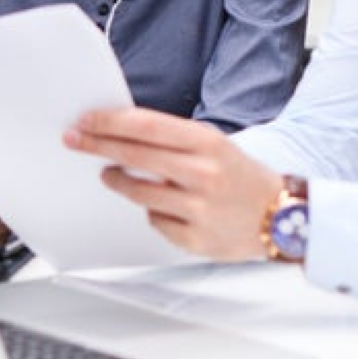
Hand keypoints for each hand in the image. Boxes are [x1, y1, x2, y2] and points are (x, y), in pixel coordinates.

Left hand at [63, 108, 282, 260]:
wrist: (283, 216)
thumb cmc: (242, 177)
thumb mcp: (216, 145)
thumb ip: (174, 141)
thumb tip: (124, 134)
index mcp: (208, 142)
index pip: (147, 126)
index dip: (111, 122)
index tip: (86, 119)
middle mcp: (203, 173)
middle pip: (135, 155)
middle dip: (98, 145)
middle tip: (74, 139)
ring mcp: (198, 208)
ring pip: (138, 192)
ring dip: (117, 180)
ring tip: (109, 174)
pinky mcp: (195, 239)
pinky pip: (156, 221)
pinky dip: (152, 211)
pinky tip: (160, 204)